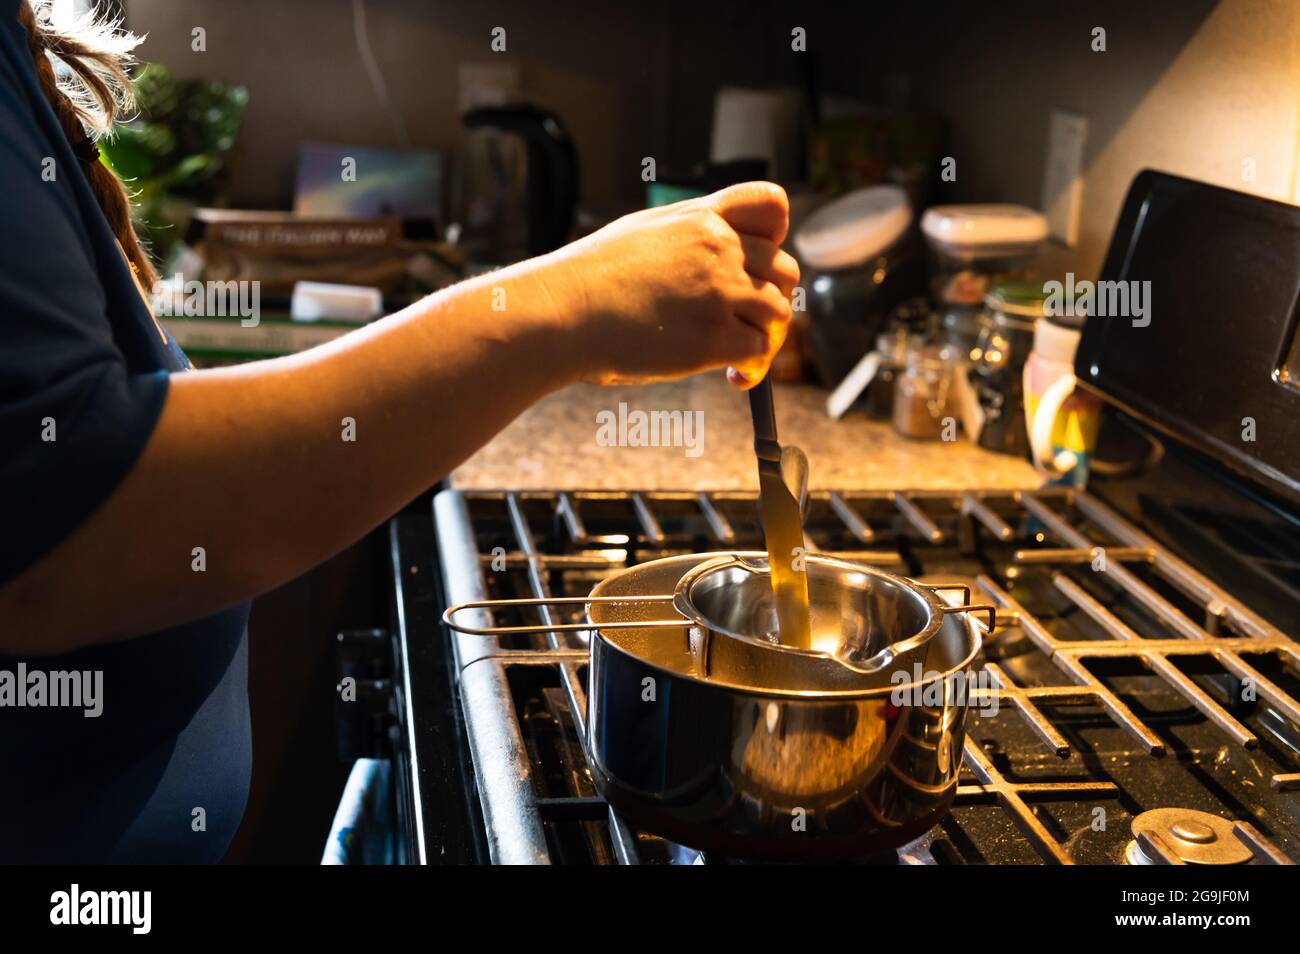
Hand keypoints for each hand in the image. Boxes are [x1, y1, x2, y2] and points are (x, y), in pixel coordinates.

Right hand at [536, 182, 798, 387]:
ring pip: (778, 312)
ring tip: (736, 354)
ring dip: (765, 336)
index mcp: (701, 217)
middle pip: (784, 269)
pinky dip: (752, 368)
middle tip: (745, 323)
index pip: (773, 206)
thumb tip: (716, 259)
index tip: (757, 262)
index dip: (777, 237)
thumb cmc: (591, 278)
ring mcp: (720, 292)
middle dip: (770, 298)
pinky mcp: (714, 337)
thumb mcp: (645, 231)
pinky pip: (760, 350)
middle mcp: (718, 249)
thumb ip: (689, 236)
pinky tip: (731, 376)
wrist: (565, 312)